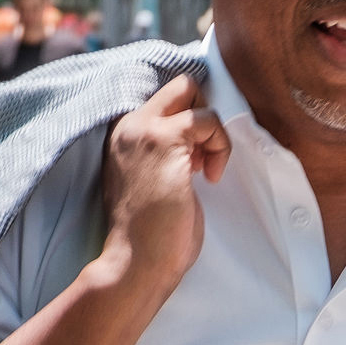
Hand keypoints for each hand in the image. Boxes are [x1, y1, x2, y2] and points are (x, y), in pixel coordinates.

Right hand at [97, 74, 230, 291]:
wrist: (138, 260)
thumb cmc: (153, 233)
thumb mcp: (158, 182)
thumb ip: (169, 156)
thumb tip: (200, 143)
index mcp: (125, 136)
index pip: (166, 99)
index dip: (192, 119)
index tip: (197, 157)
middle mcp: (129, 126)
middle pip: (180, 84)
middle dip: (205, 113)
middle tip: (205, 155)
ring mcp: (144, 130)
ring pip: (194, 94)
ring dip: (214, 134)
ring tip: (205, 170)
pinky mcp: (164, 141)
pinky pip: (207, 119)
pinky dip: (220, 145)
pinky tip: (211, 176)